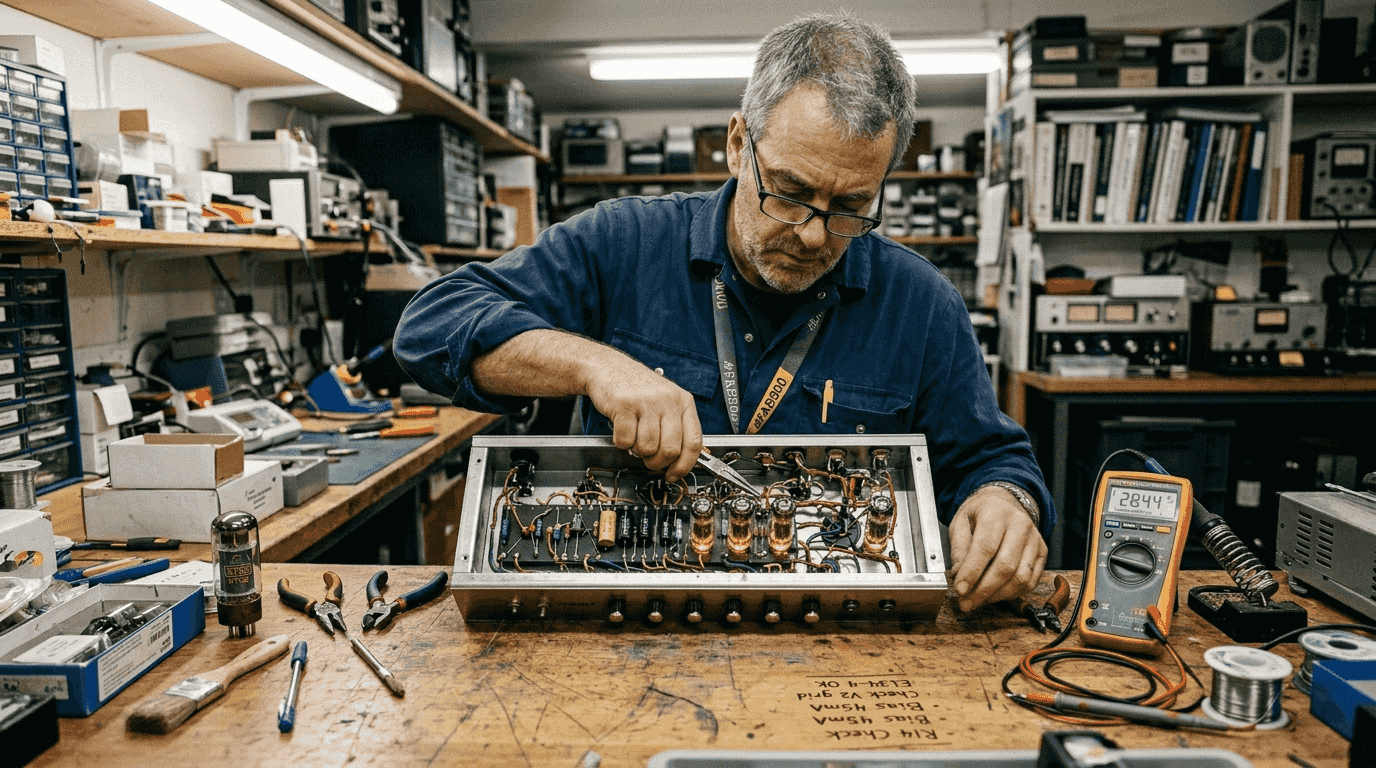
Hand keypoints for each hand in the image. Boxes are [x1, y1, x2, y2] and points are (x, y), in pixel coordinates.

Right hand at [583, 357, 702, 481]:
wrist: (607, 366)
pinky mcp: (624, 405)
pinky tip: (621, 430)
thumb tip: (678, 462)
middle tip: (648, 459)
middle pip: (670, 450)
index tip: (674, 475)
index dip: (684, 465)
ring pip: (647, 448)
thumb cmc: (636, 388)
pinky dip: (621, 443)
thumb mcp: (665, 401)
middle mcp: (668, 400)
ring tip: (634, 438)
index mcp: (684, 401)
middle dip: (656, 462)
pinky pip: (625, 440)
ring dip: (637, 451)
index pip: (693, 442)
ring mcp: (646, 402)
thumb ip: (675, 427)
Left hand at [947, 487, 1046, 612]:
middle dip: (984, 590)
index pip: (985, 547)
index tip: (960, 589)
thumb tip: (959, 575)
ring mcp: (1034, 539)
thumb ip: (958, 548)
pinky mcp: (1042, 552)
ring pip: (1020, 577)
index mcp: (996, 513)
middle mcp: (1020, 525)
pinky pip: (1030, 581)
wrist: (1004, 502)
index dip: (972, 572)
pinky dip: (1012, 594)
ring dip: (998, 596)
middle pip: (1005, 566)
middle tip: (966, 603)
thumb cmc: (980, 513)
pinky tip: (996, 595)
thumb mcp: (960, 522)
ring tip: (978, 601)